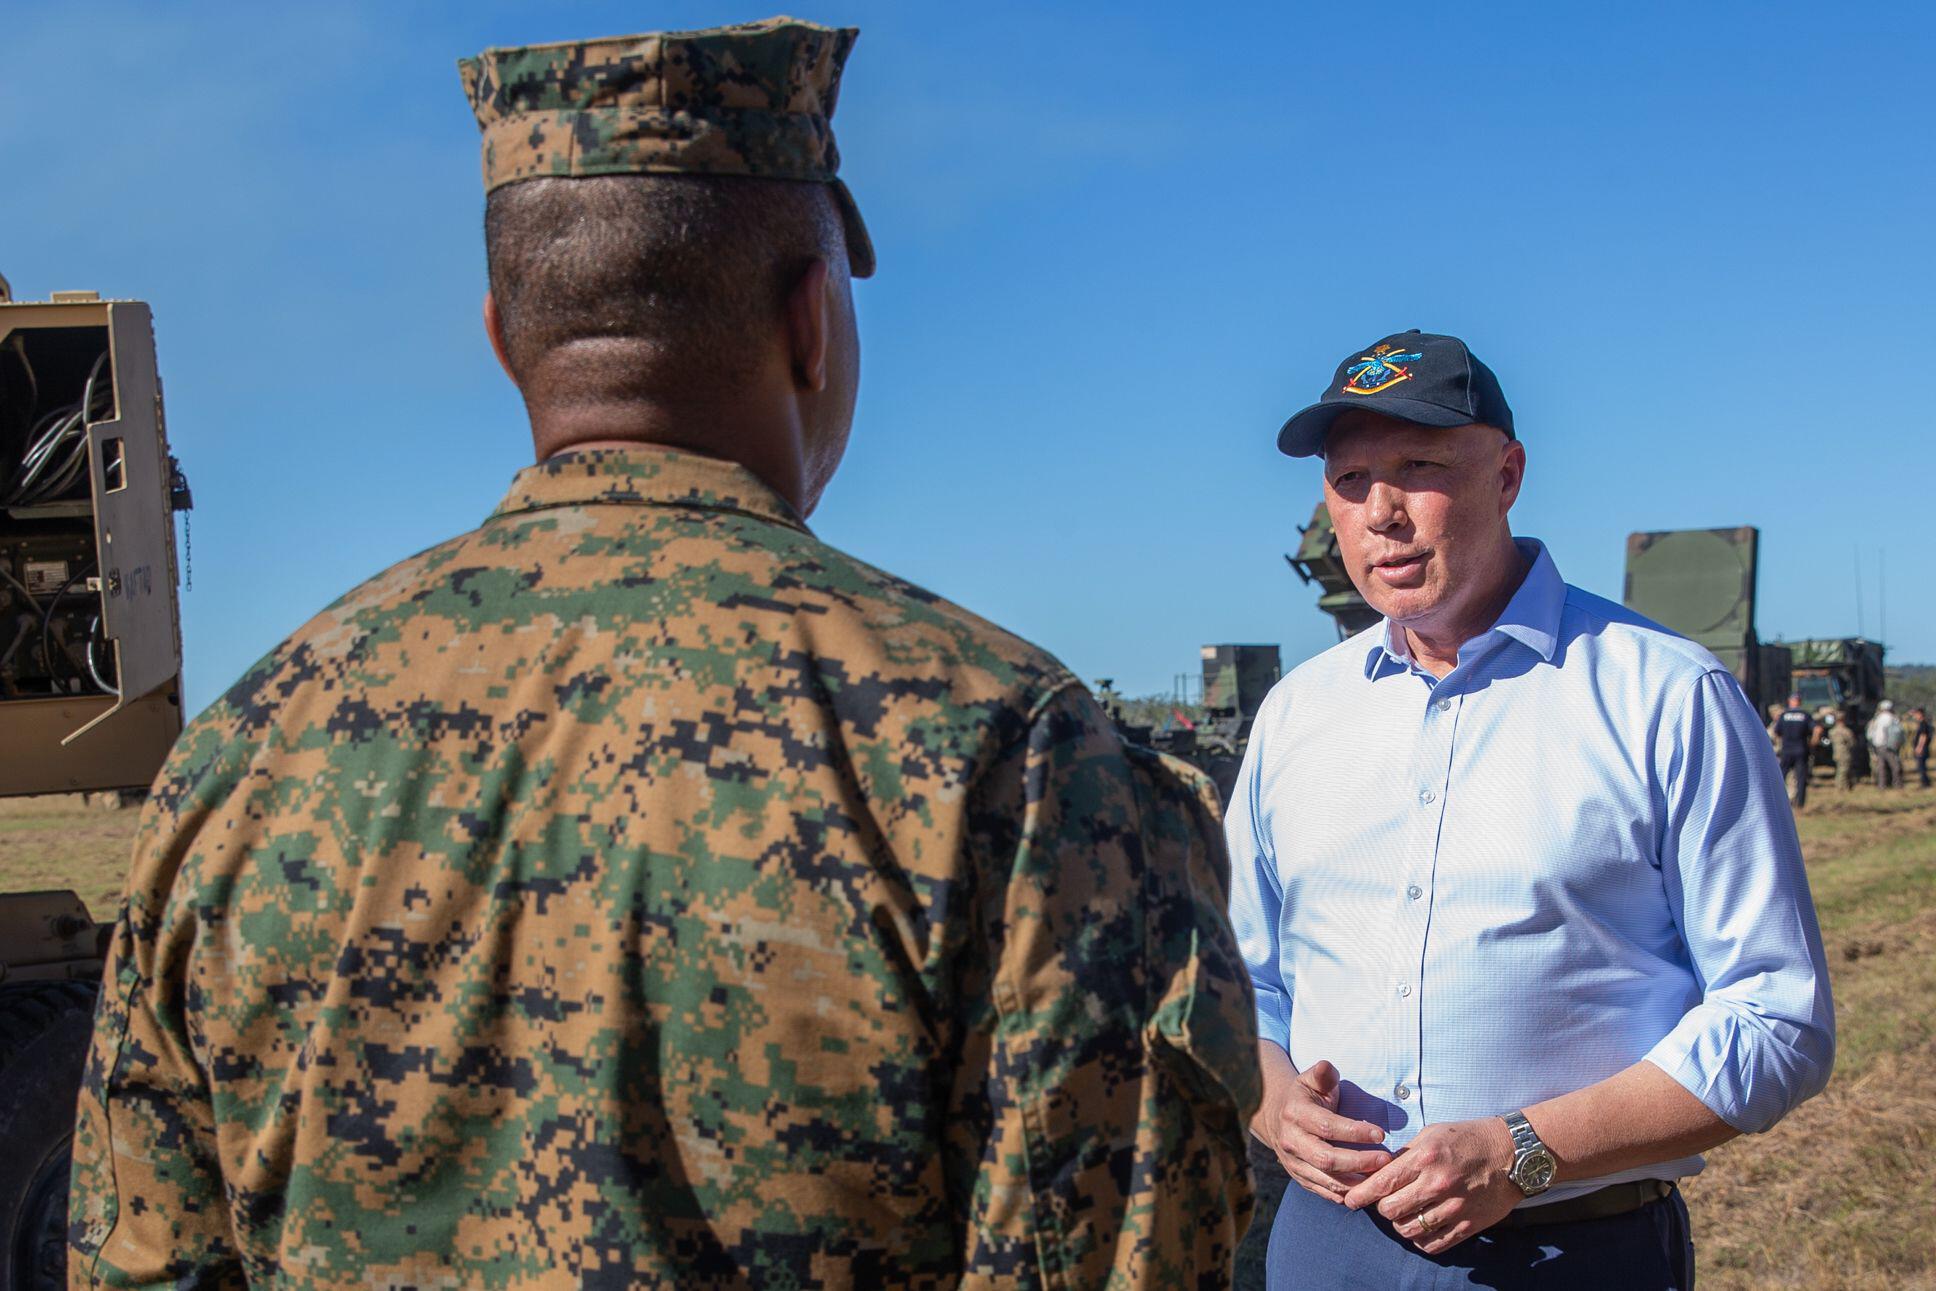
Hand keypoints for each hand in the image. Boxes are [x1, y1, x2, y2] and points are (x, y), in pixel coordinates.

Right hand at [1252, 1059, 1392, 1203]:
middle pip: (1326, 1159)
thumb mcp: (1311, 1080)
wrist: (1277, 1118)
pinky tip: (1364, 1190)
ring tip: (1380, 1178)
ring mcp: (1293, 1162)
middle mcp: (1292, 1141)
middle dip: (1359, 1161)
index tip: (1380, 1133)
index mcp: (1295, 1114)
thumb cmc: (1305, 1097)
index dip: (1354, 1132)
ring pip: (1325, 1179)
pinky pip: (1323, 1191)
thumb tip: (1326, 1067)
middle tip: (1386, 1159)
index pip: (1327, 1126)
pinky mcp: (1299, 1178)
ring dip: (1355, 1182)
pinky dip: (1344, 1194)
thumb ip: (1323, 1074)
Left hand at [1342, 1116, 1521, 1254]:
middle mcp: (1438, 1184)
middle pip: (1390, 1210)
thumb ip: (1406, 1155)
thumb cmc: (1468, 1139)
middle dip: (1382, 1208)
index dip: (1361, 1194)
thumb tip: (1378, 1170)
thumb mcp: (1432, 1134)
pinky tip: (1422, 1227)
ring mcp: (1454, 1207)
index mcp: (1425, 1157)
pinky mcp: (1469, 1225)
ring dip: (1401, 1224)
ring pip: (1409, 1230)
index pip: (1382, 1182)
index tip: (1350, 1200)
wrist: (1513, 1153)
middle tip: (1386, 1202)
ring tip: (1405, 1214)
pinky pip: (1433, 1244)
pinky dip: (1421, 1239)